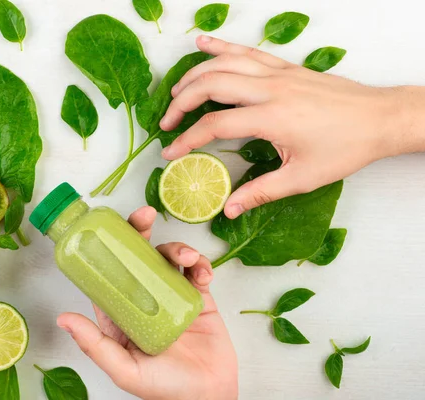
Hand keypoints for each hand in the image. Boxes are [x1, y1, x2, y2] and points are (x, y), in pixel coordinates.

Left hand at [56, 207, 237, 399]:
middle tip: (146, 215)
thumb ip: (95, 344)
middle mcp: (143, 299)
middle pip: (138, 255)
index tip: (111, 227)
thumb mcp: (123, 368)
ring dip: (178, 248)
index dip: (110, 246)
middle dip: (141, 231)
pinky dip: (202, 266)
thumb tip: (63, 318)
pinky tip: (203, 274)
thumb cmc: (164, 388)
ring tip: (187, 259)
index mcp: (121, 312)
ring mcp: (170, 296)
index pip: (110, 271)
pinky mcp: (197, 298)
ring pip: (168, 258)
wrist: (208, 394)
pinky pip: (197, 272)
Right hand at [160, 35, 424, 218]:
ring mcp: (278, 73)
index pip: (215, 124)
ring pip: (224, 63)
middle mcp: (271, 89)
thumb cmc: (345, 148)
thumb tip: (229, 209)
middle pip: (211, 85)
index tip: (170, 152)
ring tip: (175, 90)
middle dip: (182, 102)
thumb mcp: (302, 178)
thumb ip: (260, 192)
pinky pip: (246, 51)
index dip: (187, 139)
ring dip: (194, 74)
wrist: (380, 119)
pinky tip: (203, 43)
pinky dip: (221, 46)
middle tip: (166, 121)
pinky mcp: (285, 66)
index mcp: (273, 118)